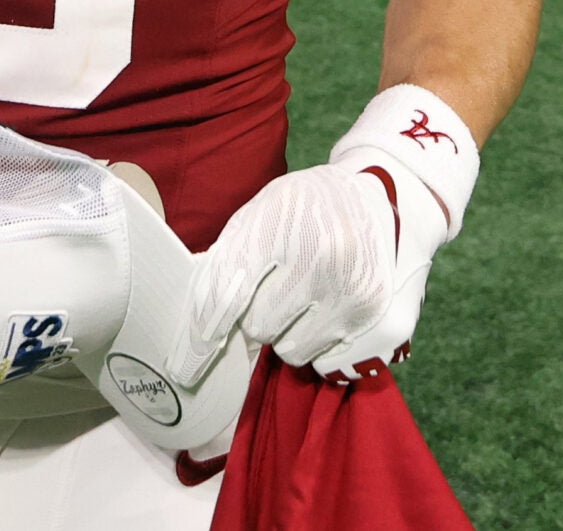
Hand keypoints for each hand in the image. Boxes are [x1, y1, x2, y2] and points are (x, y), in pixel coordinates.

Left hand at [188, 157, 438, 379]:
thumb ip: (227, 263)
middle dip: (256, 315)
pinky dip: (317, 342)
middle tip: (274, 289)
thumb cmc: (303, 210)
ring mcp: (351, 288)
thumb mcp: (258, 216)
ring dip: (287, 333)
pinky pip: (323, 358)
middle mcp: (319, 257)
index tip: (185, 366)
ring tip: (301, 299)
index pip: (228, 292)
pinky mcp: (374, 313)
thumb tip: (199, 329)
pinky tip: (326, 309)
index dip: (204, 333)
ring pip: (290, 349)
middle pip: (258, 325)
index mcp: (280, 224)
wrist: (377, 197)